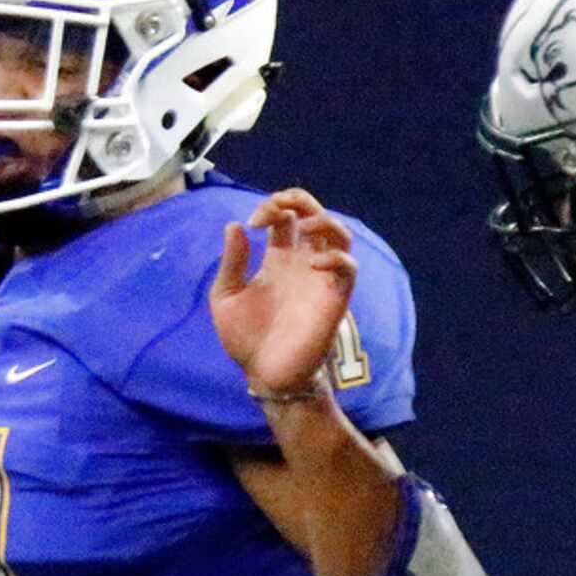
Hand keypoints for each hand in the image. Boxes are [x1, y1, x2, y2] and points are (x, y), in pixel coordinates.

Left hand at [209, 186, 355, 395]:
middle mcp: (302, 263)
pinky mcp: (334, 298)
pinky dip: (335, 257)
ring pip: (339, 234)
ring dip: (323, 220)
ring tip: (303, 227)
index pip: (286, 216)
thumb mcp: (225, 297)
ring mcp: (320, 278)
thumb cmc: (246, 340)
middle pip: (314, 214)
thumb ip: (232, 262)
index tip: (252, 223)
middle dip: (298, 200)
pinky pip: (349, 268)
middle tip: (276, 208)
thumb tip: (234, 225)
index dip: (272, 207)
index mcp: (278, 259)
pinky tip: (312, 263)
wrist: (265, 375)